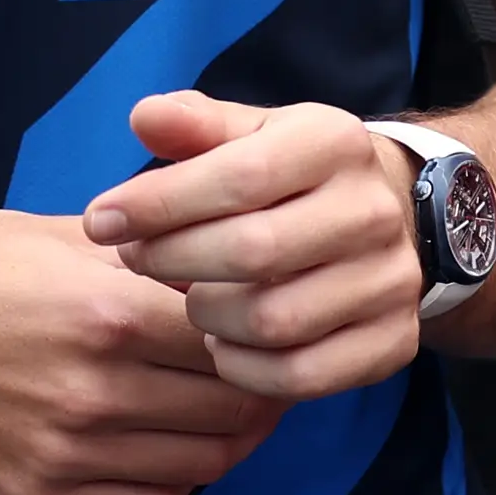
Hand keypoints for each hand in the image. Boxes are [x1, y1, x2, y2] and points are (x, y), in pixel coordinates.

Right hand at [0, 210, 280, 494]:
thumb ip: (144, 253)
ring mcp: (67, 452)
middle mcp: (96, 389)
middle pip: (229, 413)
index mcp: (109, 311)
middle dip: (255, 395)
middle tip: (258, 380)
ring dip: (220, 443)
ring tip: (214, 417)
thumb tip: (220, 258)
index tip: (268, 333)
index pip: (234, 344)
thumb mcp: (57, 233)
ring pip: (198, 468)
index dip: (262, 339)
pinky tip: (158, 452)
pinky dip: (169, 486)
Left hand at [86, 93, 428, 402]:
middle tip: (136, 259)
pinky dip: (245, 369)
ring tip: (185, 298)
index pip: (237, 177)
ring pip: (274, 322)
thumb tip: (142, 117)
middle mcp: (371, 212)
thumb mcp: (251, 133)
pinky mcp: (394, 344)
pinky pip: (303, 377)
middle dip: (173, 260)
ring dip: (208, 318)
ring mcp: (391, 283)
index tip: (101, 220)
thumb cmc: (293, 175)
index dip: (158, 204)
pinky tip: (222, 343)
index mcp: (332, 143)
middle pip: (253, 251)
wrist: (393, 220)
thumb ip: (195, 125)